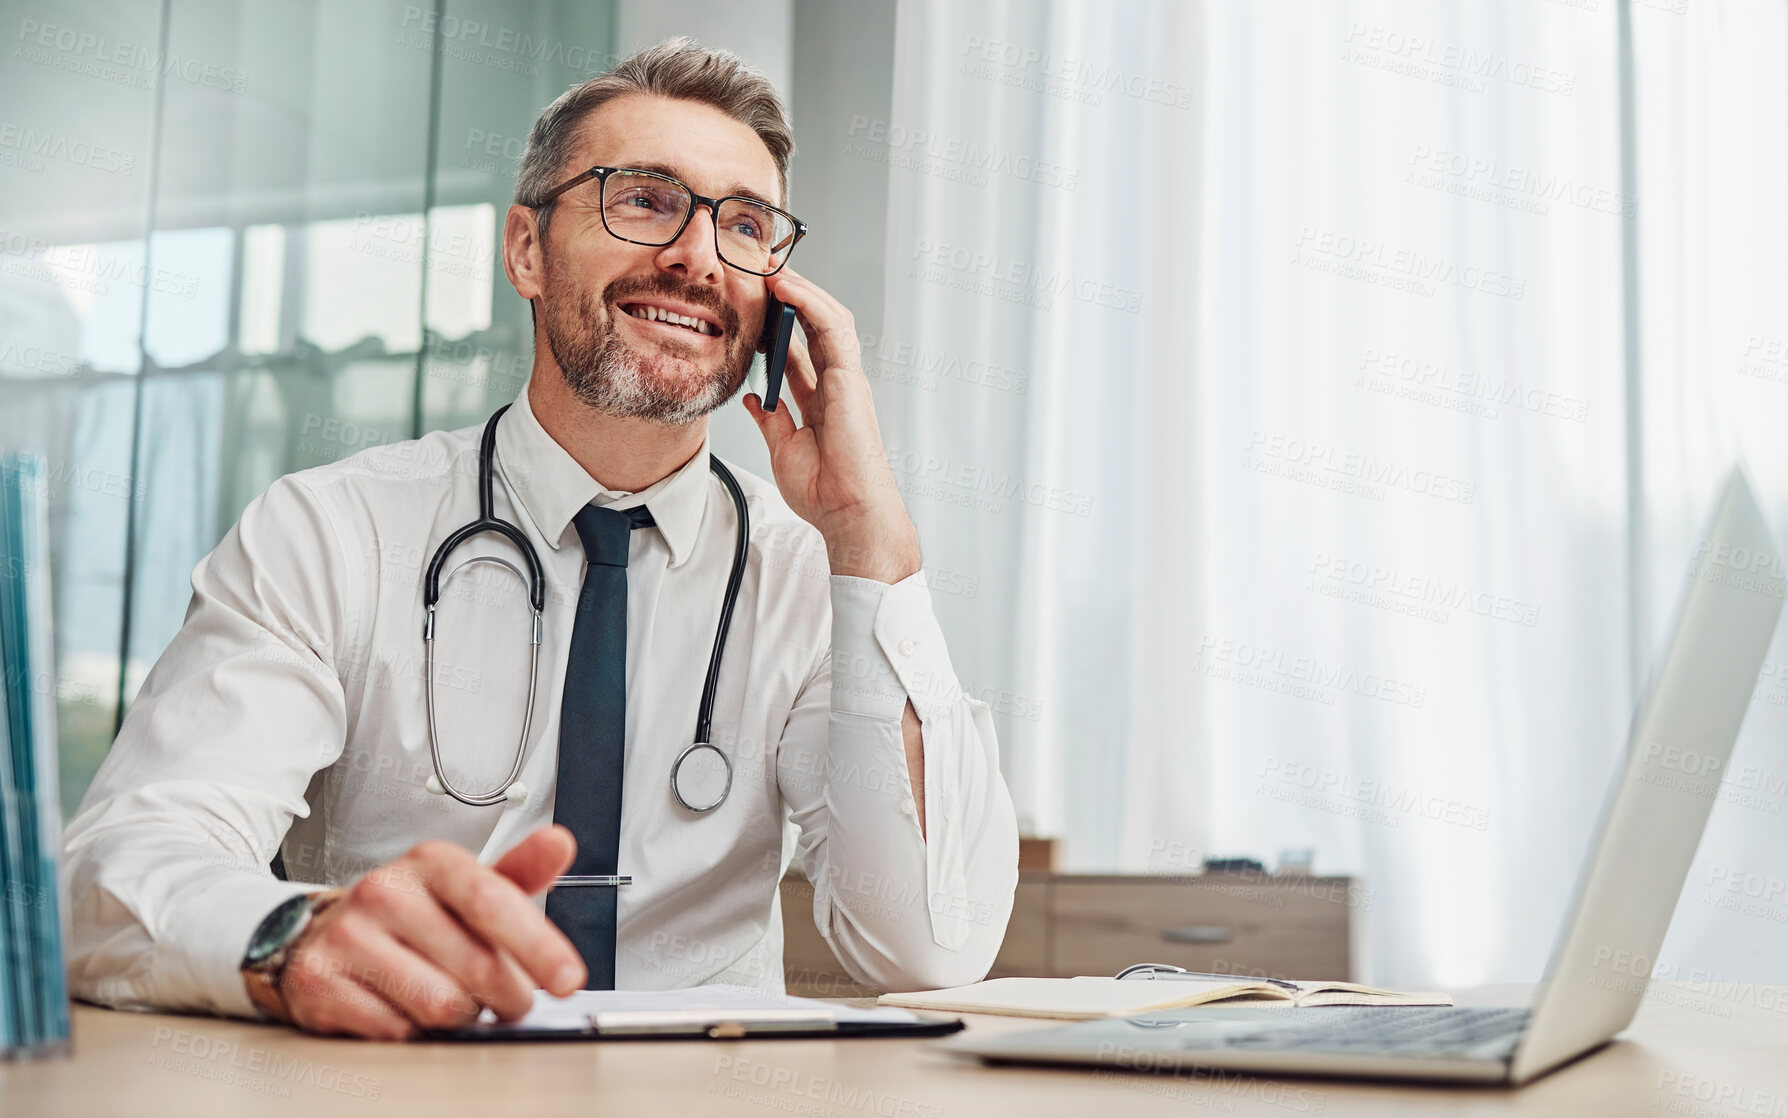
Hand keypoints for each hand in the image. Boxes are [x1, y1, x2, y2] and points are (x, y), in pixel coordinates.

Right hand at [274, 825, 584, 1038]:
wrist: (326, 932)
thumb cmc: (414, 913)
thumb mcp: (467, 887)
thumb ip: (519, 872)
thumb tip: (559, 843)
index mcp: (431, 862)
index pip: (492, 901)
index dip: (538, 945)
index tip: (568, 979)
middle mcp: (384, 890)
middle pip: (474, 965)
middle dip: (508, 995)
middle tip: (510, 999)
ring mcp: (347, 936)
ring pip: (439, 1004)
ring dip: (463, 1015)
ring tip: (457, 999)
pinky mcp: (320, 981)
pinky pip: (396, 1030)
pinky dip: (415, 1030)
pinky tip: (408, 1007)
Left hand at [742, 267, 921, 583]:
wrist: (849, 514)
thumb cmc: (826, 492)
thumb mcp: (784, 449)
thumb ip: (771, 420)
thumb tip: (754, 399)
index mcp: (822, 401)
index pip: (800, 349)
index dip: (779, 324)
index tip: (754, 306)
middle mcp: (837, 385)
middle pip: (815, 326)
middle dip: (793, 297)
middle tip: (763, 273)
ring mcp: (846, 380)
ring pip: (828, 318)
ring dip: (801, 291)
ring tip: (772, 270)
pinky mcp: (850, 380)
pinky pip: (832, 330)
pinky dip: (810, 304)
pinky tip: (787, 289)